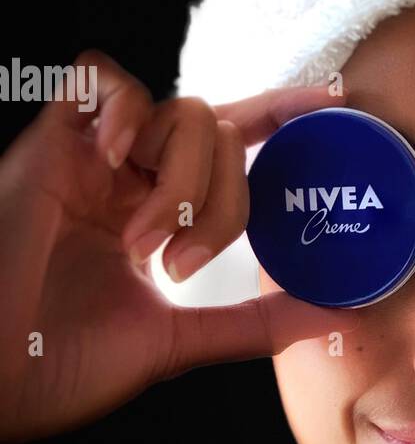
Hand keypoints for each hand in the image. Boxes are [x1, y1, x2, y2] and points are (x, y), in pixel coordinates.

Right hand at [0, 48, 359, 443]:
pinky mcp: (48, 146)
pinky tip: (114, 162)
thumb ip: (254, 324)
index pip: (227, 149)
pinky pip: (98, 76)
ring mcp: (89, 160)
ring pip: (179, 109)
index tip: (333, 105)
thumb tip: (336, 316)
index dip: (279, 116)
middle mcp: (126, 180)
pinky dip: (124, 111)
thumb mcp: (177, 344)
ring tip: (142, 240)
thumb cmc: (64, 367)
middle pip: (217, 132)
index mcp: (155, 216)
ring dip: (181, 179)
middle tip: (181, 262)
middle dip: (222, 199)